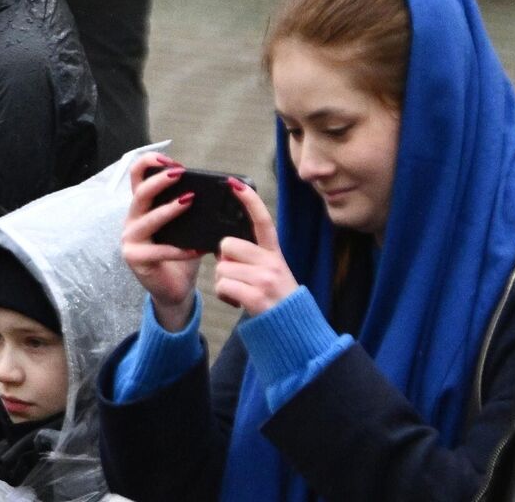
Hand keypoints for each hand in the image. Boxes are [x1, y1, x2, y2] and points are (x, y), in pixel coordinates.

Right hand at [122, 153, 204, 330]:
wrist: (174, 289)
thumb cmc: (180, 254)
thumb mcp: (185, 227)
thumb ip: (189, 207)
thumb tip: (214, 188)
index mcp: (142, 208)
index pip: (135, 176)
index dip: (149, 163)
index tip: (170, 161)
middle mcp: (131, 220)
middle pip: (139, 193)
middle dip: (159, 180)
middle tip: (180, 173)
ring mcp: (130, 240)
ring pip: (147, 219)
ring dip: (168, 209)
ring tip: (189, 201)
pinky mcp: (135, 259)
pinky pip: (159, 250)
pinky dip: (180, 249)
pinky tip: (198, 249)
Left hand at [212, 177, 298, 316]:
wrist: (292, 331)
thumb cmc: (275, 299)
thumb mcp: (271, 272)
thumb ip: (253, 256)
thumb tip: (225, 248)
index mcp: (274, 253)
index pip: (262, 221)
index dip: (248, 200)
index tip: (233, 183)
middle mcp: (272, 263)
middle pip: (227, 246)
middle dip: (225, 262)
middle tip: (239, 277)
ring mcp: (266, 279)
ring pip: (222, 269)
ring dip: (224, 282)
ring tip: (242, 292)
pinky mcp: (257, 296)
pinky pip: (223, 286)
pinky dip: (225, 296)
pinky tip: (238, 302)